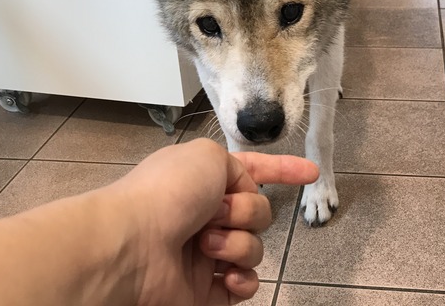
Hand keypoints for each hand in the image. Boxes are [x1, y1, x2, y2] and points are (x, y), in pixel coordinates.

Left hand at [107, 138, 317, 305]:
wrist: (132, 246)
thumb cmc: (167, 193)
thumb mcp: (207, 155)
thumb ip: (237, 166)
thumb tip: (240, 198)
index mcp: (205, 180)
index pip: (254, 170)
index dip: (284, 169)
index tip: (311, 171)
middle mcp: (206, 214)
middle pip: (258, 212)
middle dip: (246, 212)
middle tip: (215, 214)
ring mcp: (207, 253)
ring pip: (254, 247)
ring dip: (237, 244)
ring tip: (206, 246)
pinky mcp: (207, 290)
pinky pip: (246, 284)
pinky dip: (242, 279)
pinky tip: (227, 275)